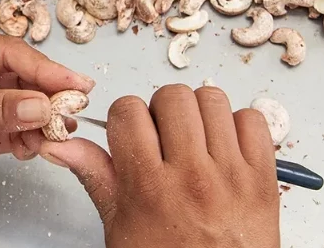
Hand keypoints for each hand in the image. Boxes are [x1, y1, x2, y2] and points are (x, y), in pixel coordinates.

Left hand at [0, 32, 93, 219]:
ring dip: (41, 118)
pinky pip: (13, 133)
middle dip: (47, 92)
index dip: (43, 66)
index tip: (73, 83)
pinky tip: (34, 148)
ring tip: (57, 133)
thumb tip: (41, 105)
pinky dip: (28, 140)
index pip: (8, 51)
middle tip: (74, 109)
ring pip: (21, 105)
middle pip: (20, 76)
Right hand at [33, 84, 279, 247]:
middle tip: (163, 137)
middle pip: (171, 97)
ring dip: (199, 113)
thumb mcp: (119, 226)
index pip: (128, 111)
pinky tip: (224, 148)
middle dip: (161, 111)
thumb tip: (59, 145)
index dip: (125, 118)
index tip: (131, 133)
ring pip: (212, 99)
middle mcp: (191, 176)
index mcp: (149, 186)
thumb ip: (94, 175)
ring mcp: (232, 174)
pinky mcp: (264, 178)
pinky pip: (253, 119)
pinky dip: (238, 126)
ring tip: (194, 141)